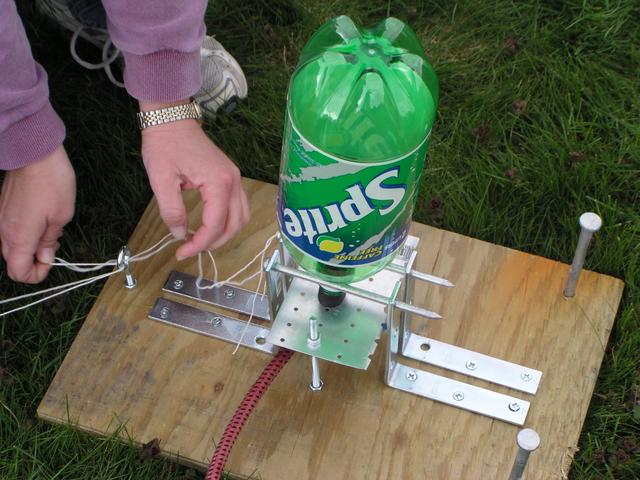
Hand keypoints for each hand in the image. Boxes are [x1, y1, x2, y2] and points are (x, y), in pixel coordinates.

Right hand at [0, 146, 75, 282]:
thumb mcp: (61, 216)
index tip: (51, 262)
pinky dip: (24, 234)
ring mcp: (0, 219)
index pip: (18, 272)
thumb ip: (50, 241)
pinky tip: (40, 221)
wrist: (34, 152)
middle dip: (33, 262)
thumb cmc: (52, 182)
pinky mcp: (2, 208)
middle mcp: (4, 232)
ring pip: (10, 246)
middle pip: (13, 262)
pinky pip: (10, 231)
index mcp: (19, 237)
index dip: (37, 275)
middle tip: (52, 248)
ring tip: (49, 233)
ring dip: (29, 248)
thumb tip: (45, 257)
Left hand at [140, 100, 249, 259]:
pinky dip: (227, 220)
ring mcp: (234, 178)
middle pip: (235, 224)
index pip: (215, 224)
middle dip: (214, 243)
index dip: (199, 243)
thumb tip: (180, 234)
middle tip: (191, 250)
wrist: (171, 118)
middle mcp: (233, 181)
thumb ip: (172, 210)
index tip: (180, 251)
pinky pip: (237, 205)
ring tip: (202, 241)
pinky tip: (210, 225)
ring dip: (225, 233)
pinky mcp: (230, 176)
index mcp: (219, 182)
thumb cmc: (165, 144)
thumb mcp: (161, 179)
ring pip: (241, 216)